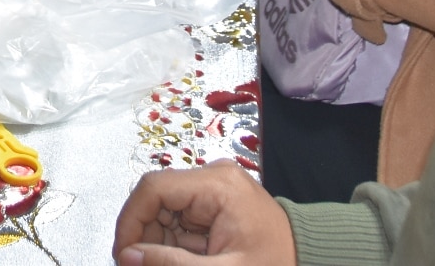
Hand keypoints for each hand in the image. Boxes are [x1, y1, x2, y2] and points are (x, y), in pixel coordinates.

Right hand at [113, 162, 296, 265]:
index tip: (123, 253)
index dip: (130, 219)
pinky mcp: (212, 201)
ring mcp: (212, 188)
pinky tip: (182, 259)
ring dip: (158, 240)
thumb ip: (171, 264)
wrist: (311, 259)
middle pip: (156, 198)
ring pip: (163, 210)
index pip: (154, 188)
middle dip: (144, 235)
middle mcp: (212, 177)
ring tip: (164, 264)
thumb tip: (126, 256)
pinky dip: (173, 241)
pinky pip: (178, 217)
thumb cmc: (277, 263)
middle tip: (140, 265)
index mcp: (218, 184)